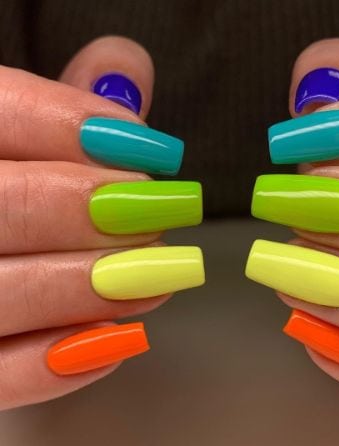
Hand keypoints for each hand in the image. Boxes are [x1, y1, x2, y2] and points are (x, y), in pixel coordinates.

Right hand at [0, 36, 202, 408]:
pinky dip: (57, 365)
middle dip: (94, 208)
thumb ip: (62, 106)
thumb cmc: (12, 186)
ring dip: (94, 284)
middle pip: (3, 205)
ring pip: (2, 292)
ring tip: (159, 273)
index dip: (78, 127)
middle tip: (162, 212)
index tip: (154, 149)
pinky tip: (118, 339)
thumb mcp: (17, 133)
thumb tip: (126, 66)